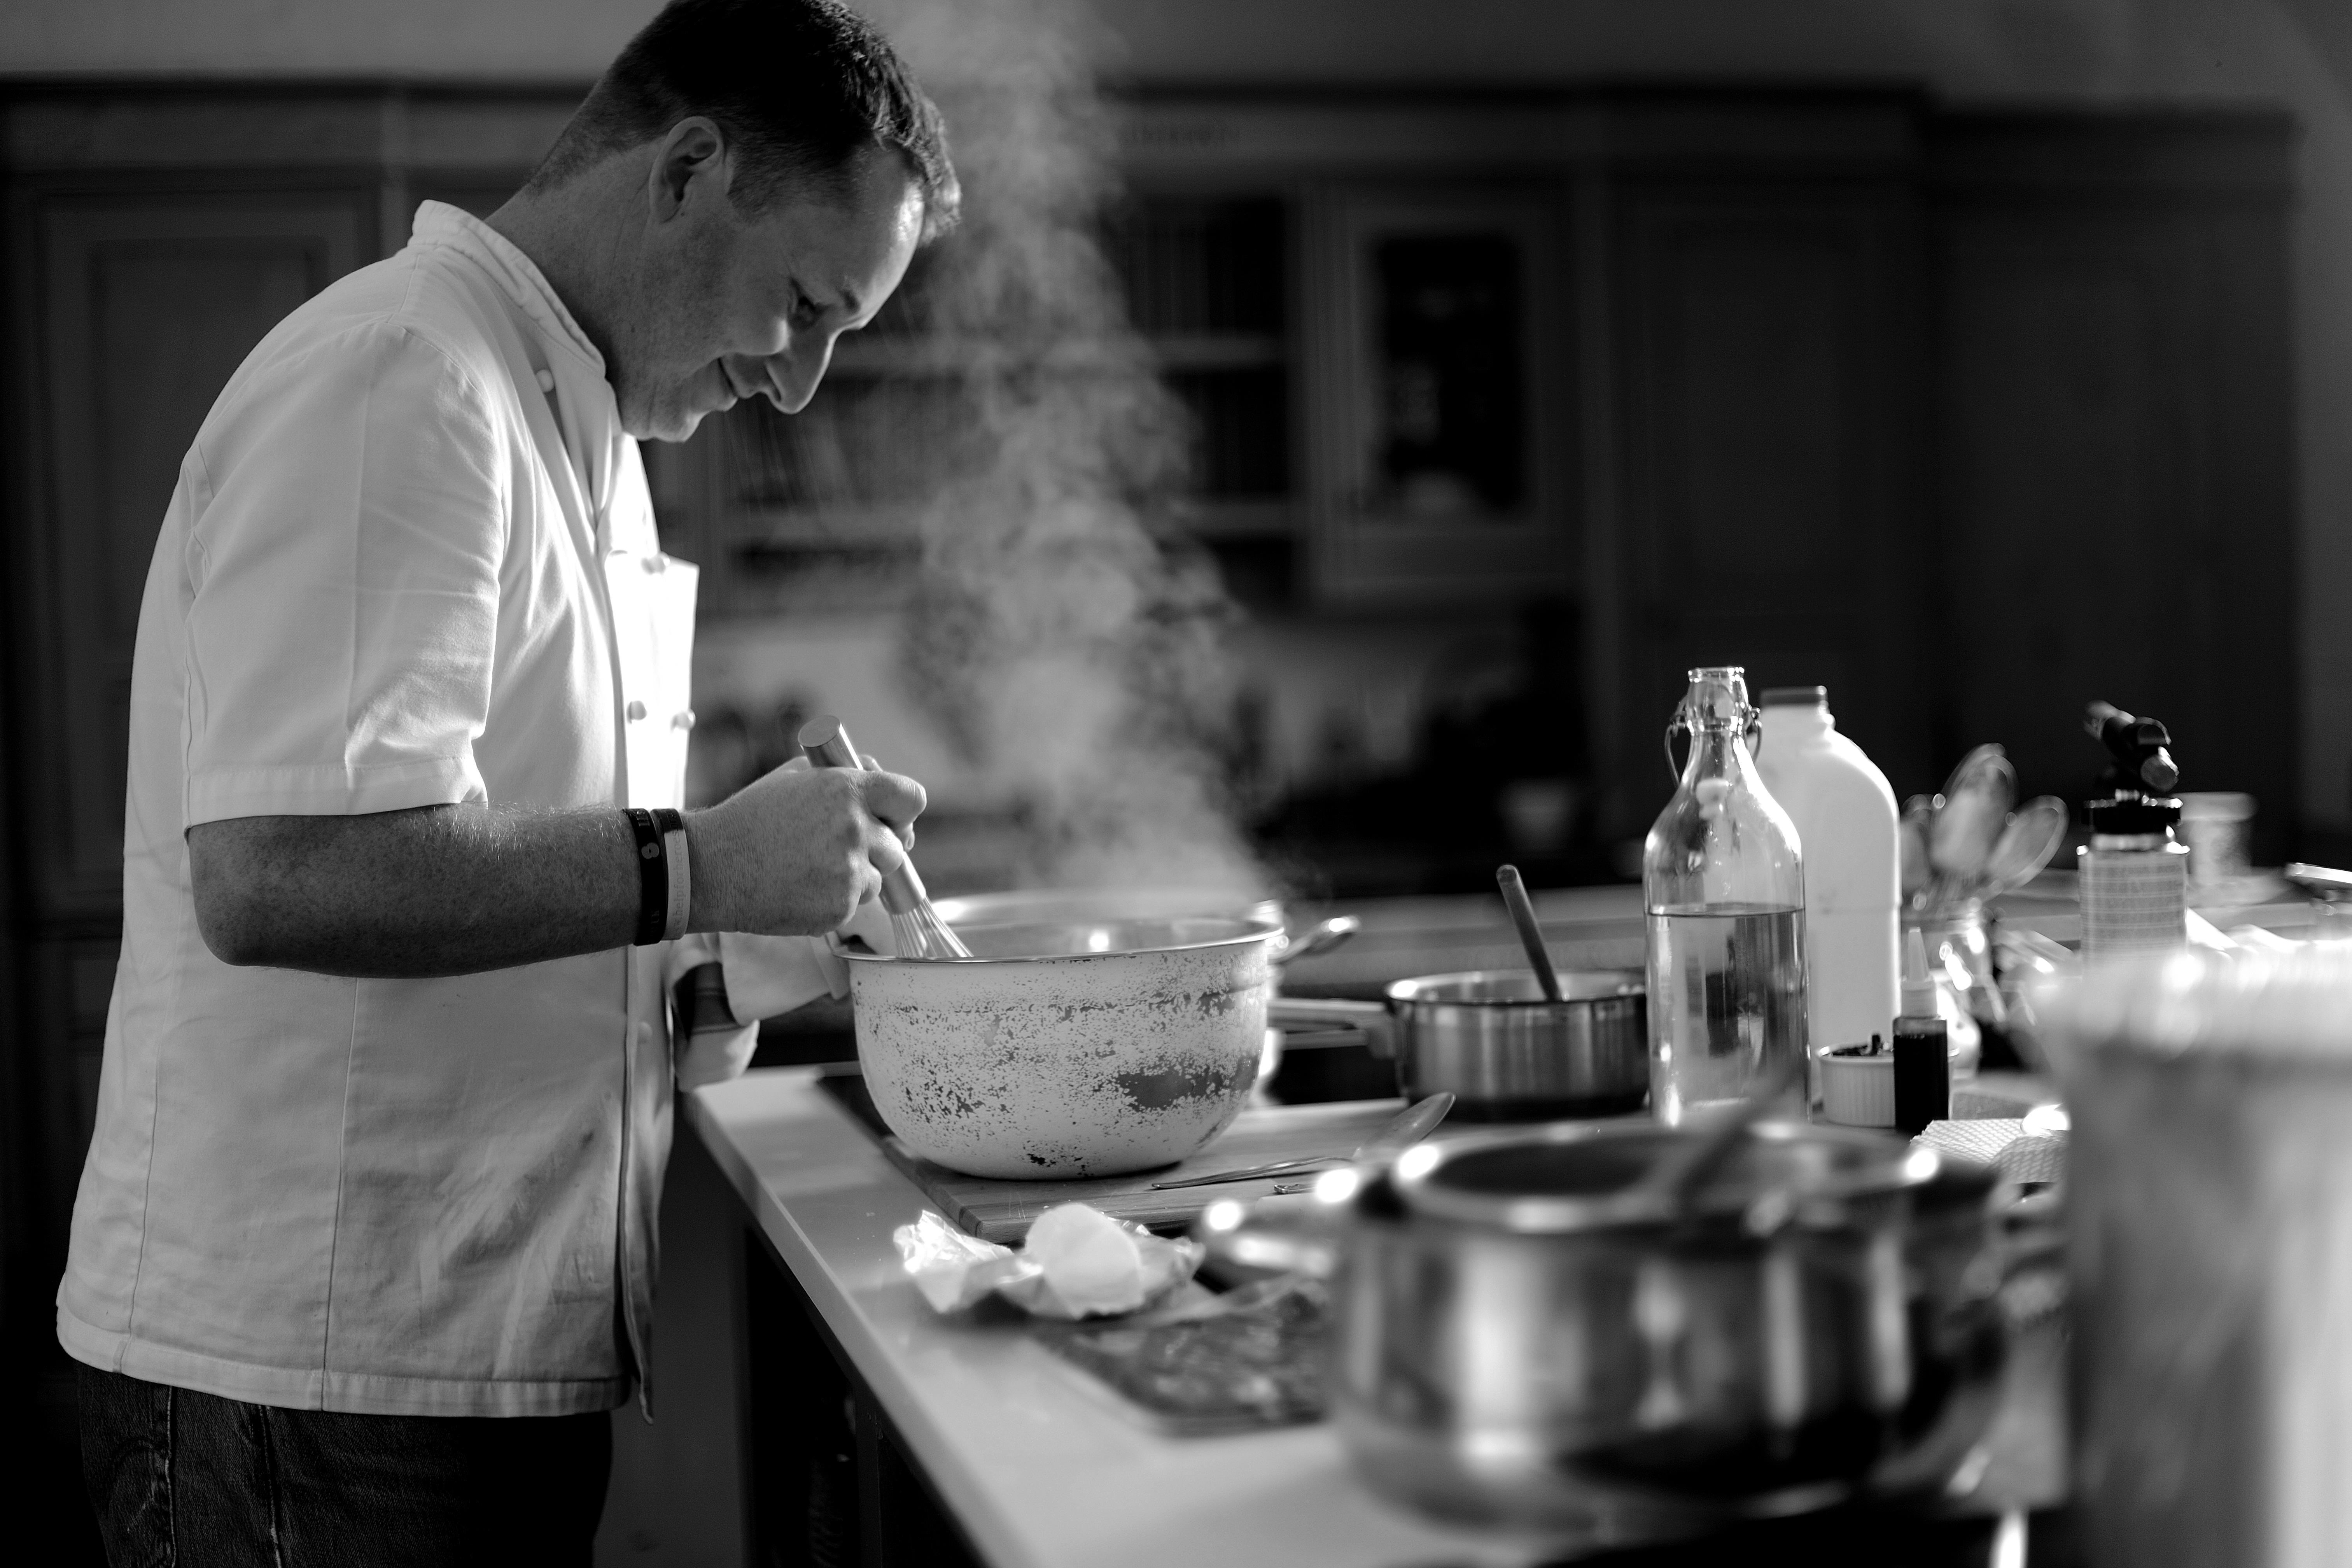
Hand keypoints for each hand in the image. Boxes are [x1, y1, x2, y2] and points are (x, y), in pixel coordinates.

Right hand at [687, 760, 927, 934]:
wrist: (712, 867)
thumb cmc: (751, 819)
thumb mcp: (796, 777)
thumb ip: (844, 776)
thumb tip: (878, 778)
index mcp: (848, 790)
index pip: (912, 798)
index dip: (903, 812)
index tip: (891, 821)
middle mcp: (855, 829)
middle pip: (897, 847)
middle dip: (875, 850)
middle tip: (836, 851)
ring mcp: (849, 872)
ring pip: (877, 880)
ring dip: (854, 878)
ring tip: (809, 869)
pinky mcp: (840, 908)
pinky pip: (854, 906)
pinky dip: (834, 901)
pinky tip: (801, 889)